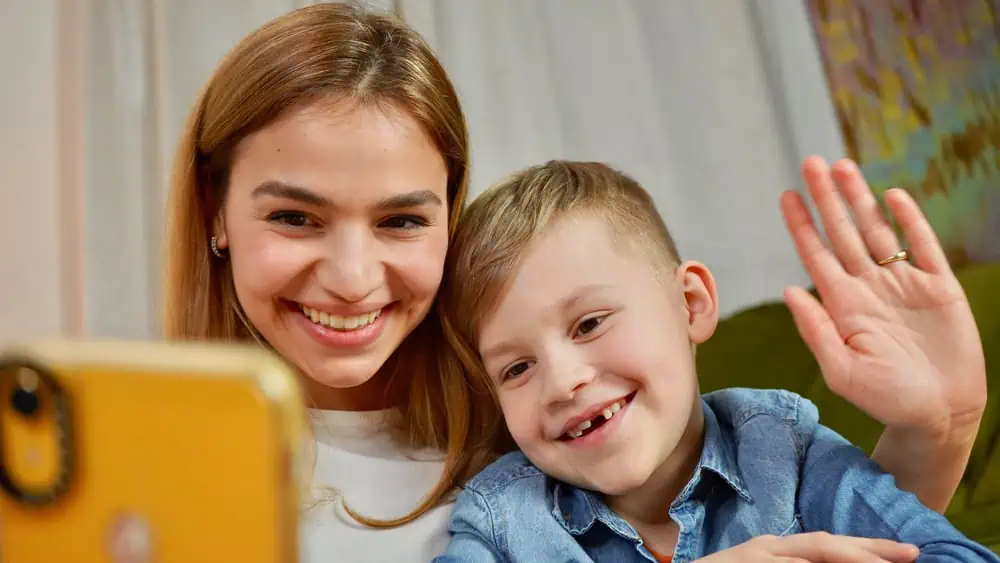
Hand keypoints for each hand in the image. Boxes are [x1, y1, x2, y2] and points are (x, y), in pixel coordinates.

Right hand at [694, 533, 918, 561]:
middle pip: (825, 545)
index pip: (829, 544)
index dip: (869, 547)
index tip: (909, 554)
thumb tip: (840, 560)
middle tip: (909, 555)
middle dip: (868, 551)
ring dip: (848, 560)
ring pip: (811, 556)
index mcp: (777, 549)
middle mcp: (769, 549)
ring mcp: (756, 558)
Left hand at [779, 156, 986, 441]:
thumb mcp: (842, 369)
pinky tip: (892, 196)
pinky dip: (909, 220)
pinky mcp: (939, 286)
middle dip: (827, 198)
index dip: (802, 224)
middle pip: (843, 232)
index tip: (786, 195)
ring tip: (842, 167)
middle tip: (810, 162)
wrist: (938, 413)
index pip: (816, 254)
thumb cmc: (886, 399)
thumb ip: (815, 329)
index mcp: (842, 304)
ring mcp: (903, 283)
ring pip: (878, 230)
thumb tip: (789, 289)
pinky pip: (922, 245)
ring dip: (860, 199)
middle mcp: (869, 287)